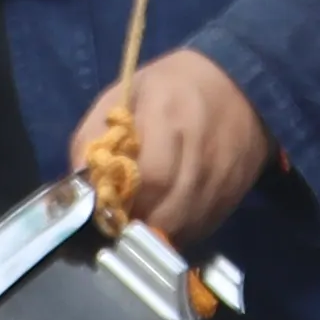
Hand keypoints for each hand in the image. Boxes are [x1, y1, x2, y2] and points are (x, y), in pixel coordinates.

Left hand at [65, 47, 272, 249]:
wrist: (244, 86)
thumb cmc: (173, 86)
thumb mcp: (124, 92)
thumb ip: (92, 133)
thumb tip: (75, 181)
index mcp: (168, 116)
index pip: (149, 175)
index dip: (123, 199)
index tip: (106, 205)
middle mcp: (199, 152)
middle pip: (166, 211)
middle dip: (135, 224)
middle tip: (120, 219)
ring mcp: (220, 178)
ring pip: (183, 228)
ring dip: (155, 233)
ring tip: (140, 221)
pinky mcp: (233, 196)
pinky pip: (201, 229)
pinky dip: (178, 231)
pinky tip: (166, 216)